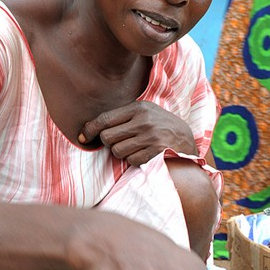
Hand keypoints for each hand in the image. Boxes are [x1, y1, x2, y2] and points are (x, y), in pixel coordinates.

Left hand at [79, 101, 197, 164]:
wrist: (186, 138)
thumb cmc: (159, 125)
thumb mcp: (144, 112)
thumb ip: (122, 117)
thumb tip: (92, 129)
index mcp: (138, 108)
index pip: (104, 119)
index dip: (89, 130)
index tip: (82, 137)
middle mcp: (144, 121)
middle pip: (107, 137)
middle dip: (109, 143)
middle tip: (120, 141)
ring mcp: (150, 138)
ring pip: (117, 151)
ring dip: (122, 153)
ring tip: (134, 147)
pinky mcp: (155, 153)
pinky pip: (131, 161)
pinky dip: (133, 160)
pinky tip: (143, 154)